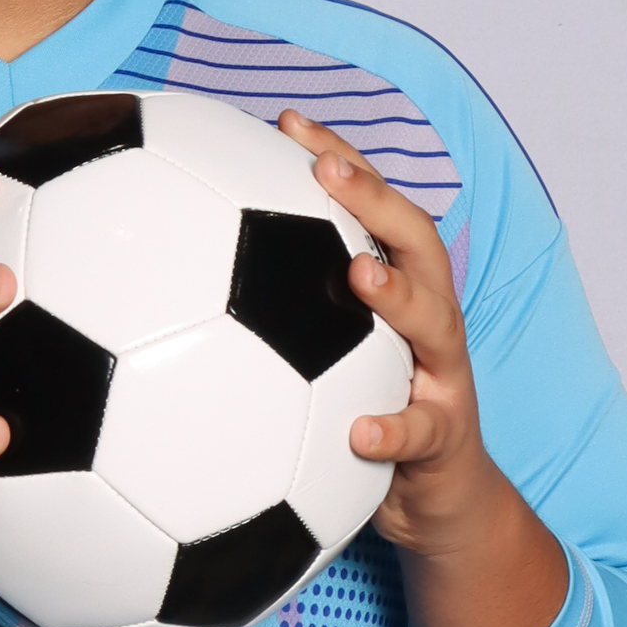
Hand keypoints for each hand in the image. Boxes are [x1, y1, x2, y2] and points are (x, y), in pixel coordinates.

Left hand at [277, 108, 568, 626]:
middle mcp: (429, 324)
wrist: (436, 505)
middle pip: (417, 244)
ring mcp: (444, 379)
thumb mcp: (324, 360)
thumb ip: (281, 311)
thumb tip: (182, 267)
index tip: (288, 122)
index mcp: (398, 295)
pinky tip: (359, 431)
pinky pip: (420, 433)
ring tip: (357, 275)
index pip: (375, 210)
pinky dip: (391, 428)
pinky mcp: (444, 442)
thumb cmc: (366, 415)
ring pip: (436, 324)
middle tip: (325, 172)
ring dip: (398, 295)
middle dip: (375, 199)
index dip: (340, 161)